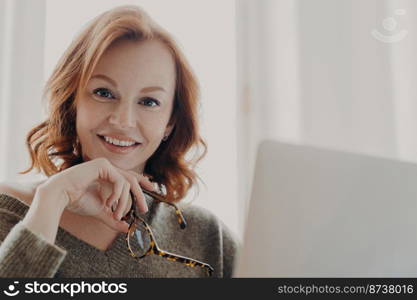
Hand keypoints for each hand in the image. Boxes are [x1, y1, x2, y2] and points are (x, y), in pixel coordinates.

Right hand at [38, 157, 155, 231]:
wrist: (60, 196)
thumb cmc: (76, 201)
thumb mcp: (100, 211)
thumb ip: (113, 218)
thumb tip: (126, 228)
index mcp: (107, 176)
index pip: (129, 177)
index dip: (142, 181)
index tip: (152, 188)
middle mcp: (108, 168)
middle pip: (132, 179)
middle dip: (140, 194)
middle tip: (143, 209)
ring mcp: (105, 165)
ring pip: (128, 182)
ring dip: (125, 201)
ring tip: (117, 214)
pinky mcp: (103, 165)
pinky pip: (120, 181)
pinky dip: (118, 195)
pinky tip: (109, 204)